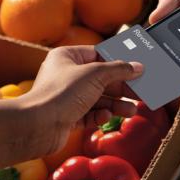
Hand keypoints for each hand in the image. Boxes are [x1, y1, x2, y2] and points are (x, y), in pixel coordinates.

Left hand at [0, 46, 141, 171]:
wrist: (38, 125)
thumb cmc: (62, 92)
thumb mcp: (95, 75)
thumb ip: (119, 70)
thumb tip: (138, 67)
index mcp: (67, 56)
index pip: (98, 54)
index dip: (118, 61)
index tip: (137, 67)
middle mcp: (66, 74)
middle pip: (101, 78)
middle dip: (121, 87)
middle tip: (141, 92)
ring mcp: (66, 97)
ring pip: (97, 98)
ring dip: (115, 104)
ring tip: (132, 110)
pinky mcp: (67, 117)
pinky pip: (89, 114)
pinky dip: (100, 116)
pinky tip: (106, 118)